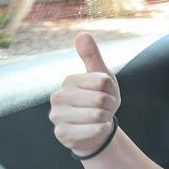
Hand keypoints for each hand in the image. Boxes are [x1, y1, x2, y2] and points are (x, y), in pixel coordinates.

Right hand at [49, 33, 119, 156]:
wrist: (95, 128)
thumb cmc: (99, 100)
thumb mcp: (101, 77)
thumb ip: (92, 56)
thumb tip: (82, 34)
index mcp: (69, 81)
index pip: (103, 81)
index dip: (111, 89)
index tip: (105, 93)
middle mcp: (58, 97)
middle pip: (100, 99)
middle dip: (109, 105)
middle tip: (102, 108)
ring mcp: (57, 116)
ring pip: (97, 115)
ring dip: (105, 118)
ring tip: (97, 118)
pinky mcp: (62, 134)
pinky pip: (92, 130)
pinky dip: (100, 130)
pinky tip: (94, 129)